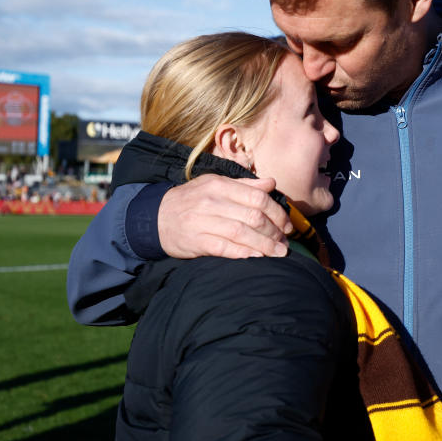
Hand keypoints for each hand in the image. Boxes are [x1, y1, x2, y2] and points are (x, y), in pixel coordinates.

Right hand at [158, 175, 293, 259]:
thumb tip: (271, 183)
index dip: (277, 213)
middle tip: (285, 242)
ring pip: (241, 233)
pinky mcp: (195, 241)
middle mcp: (211, 202)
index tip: (287, 225)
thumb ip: (244, 186)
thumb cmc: (192, 201)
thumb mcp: (215, 185)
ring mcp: (202, 222)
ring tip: (278, 252)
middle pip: (252, 216)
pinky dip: (243, 253)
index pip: (257, 197)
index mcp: (219, 185)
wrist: (155, 217)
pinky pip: (224, 248)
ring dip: (264, 245)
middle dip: (274, 231)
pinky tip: (257, 257)